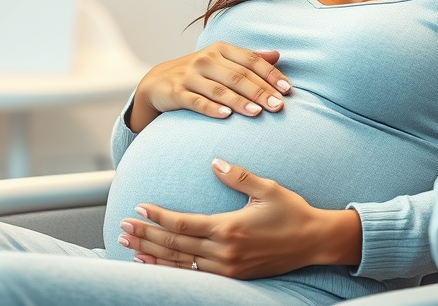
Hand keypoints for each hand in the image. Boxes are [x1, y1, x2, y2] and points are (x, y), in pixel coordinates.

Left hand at [119, 159, 359, 278]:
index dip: (158, 216)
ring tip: (129, 246)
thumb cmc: (292, 211)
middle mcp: (224, 252)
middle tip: (122, 228)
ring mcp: (227, 268)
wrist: (315, 242)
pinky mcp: (233, 276)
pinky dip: (170, 270)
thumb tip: (213, 162)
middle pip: (174, 246)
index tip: (140, 206)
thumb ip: (238, 176)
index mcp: (229, 228)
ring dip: (152, 255)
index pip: (183, 224)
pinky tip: (154, 264)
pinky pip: (194, 274)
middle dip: (146, 236)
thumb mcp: (267, 188)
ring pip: (180, 263)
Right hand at [129, 42, 289, 131]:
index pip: (251, 60)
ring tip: (257, 112)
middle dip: (260, 91)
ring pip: (219, 89)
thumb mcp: (221, 61)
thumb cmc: (198, 73)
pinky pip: (196, 101)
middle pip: (238, 76)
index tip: (287, 89)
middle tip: (278, 106)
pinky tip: (226, 116)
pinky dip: (211, 108)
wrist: (157, 82)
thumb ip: (247, 59)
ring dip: (240, 101)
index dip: (270, 74)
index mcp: (220, 50)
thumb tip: (277, 55)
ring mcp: (189, 76)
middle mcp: (206, 59)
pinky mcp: (176, 92)